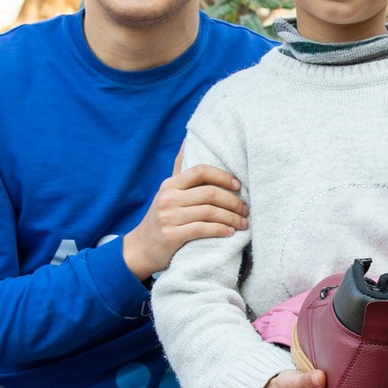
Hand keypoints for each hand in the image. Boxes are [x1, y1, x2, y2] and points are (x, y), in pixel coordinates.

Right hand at [121, 164, 247, 280]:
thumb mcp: (167, 192)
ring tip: (243, 222)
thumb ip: (180, 169)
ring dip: (231, 217)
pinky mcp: (171, 236)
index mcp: (170, 185)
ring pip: (209, 212)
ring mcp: (169, 217)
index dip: (222, 176)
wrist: (141, 248)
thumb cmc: (162, 218)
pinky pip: (202, 229)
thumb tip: (188, 139)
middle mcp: (168, 198)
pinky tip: (230, 232)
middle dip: (233, 201)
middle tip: (246, 209)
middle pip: (209, 193)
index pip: (200, 171)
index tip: (238, 185)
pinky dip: (220, 230)